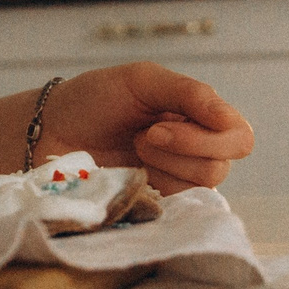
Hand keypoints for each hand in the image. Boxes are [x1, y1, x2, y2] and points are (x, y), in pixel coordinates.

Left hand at [37, 63, 252, 192]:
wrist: (48, 131)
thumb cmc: (94, 100)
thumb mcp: (143, 81)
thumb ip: (190, 93)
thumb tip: (230, 122)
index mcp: (197, 117)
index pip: (239, 137)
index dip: (212, 136)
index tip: (162, 124)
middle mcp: (193, 151)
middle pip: (223, 165)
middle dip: (183, 147)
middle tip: (143, 136)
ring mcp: (174, 180)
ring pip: (201, 186)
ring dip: (164, 164)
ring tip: (131, 150)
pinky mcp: (154, 205)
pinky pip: (176, 207)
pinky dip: (154, 188)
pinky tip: (130, 174)